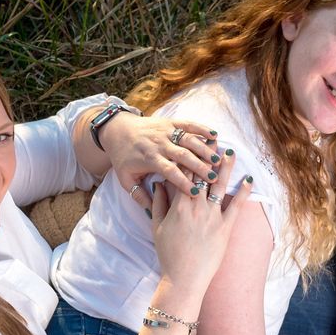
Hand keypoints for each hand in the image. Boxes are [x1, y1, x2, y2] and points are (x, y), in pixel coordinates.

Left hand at [99, 111, 219, 202]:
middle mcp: (159, 144)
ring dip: (204, 150)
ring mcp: (166, 132)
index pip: (169, 171)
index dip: (182, 181)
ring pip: (188, 140)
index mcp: (149, 159)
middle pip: (183, 156)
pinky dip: (201, 128)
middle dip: (199, 167)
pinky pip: (188, 124)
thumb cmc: (123, 157)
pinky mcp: (170, 122)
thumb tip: (150, 211)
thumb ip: (139, 195)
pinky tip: (214, 136)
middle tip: (214, 178)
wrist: (117, 130)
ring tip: (218, 160)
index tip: (195, 192)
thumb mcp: (125, 179)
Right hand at [149, 151, 250, 302]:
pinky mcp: (225, 228)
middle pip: (203, 176)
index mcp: (178, 205)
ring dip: (226, 168)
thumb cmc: (168, 254)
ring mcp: (212, 217)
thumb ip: (158, 204)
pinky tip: (248, 179)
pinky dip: (243, 191)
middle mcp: (196, 207)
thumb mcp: (157, 227)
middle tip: (214, 141)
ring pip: (220, 186)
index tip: (194, 144)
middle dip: (209, 157)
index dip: (190, 158)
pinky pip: (236, 206)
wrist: (184, 278)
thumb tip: (160, 184)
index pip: (185, 175)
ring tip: (231, 153)